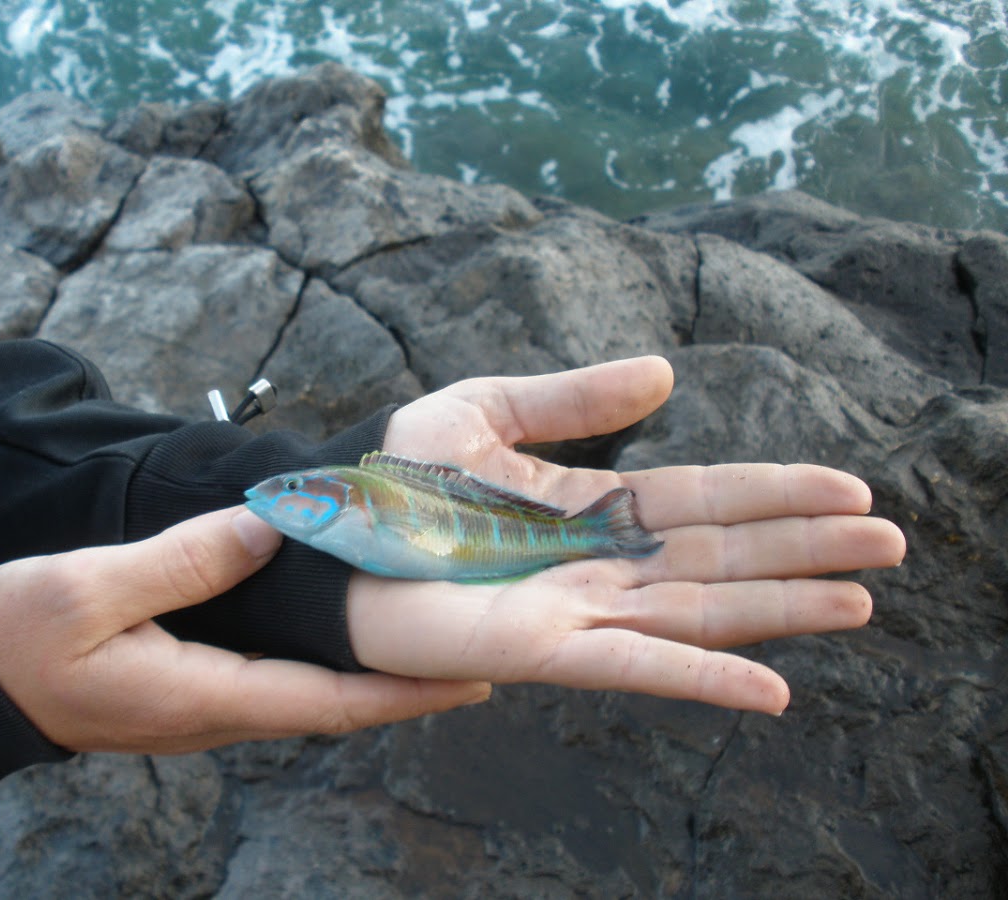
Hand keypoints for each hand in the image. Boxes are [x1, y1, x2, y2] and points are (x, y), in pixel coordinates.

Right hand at [0, 507, 488, 752]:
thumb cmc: (17, 640)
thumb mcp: (91, 589)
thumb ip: (183, 561)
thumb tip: (270, 527)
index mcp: (209, 696)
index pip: (332, 704)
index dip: (409, 693)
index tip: (476, 677)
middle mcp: (224, 713)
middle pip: (339, 705)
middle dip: (413, 686)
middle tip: (487, 652)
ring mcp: (210, 706)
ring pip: (315, 694)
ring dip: (379, 676)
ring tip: (436, 635)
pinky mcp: (194, 689)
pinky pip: (282, 679)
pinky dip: (331, 661)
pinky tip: (350, 632)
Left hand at [347, 356, 905, 713]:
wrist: (328, 538)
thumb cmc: (392, 480)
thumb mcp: (483, 412)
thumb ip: (570, 397)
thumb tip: (666, 372)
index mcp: (590, 507)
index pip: (702, 498)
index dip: (775, 492)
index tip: (848, 485)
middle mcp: (599, 563)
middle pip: (722, 556)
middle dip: (804, 549)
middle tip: (889, 541)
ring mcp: (580, 611)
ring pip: (701, 610)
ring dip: (782, 608)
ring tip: (861, 599)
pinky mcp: (547, 651)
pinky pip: (638, 666)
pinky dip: (705, 678)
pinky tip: (772, 689)